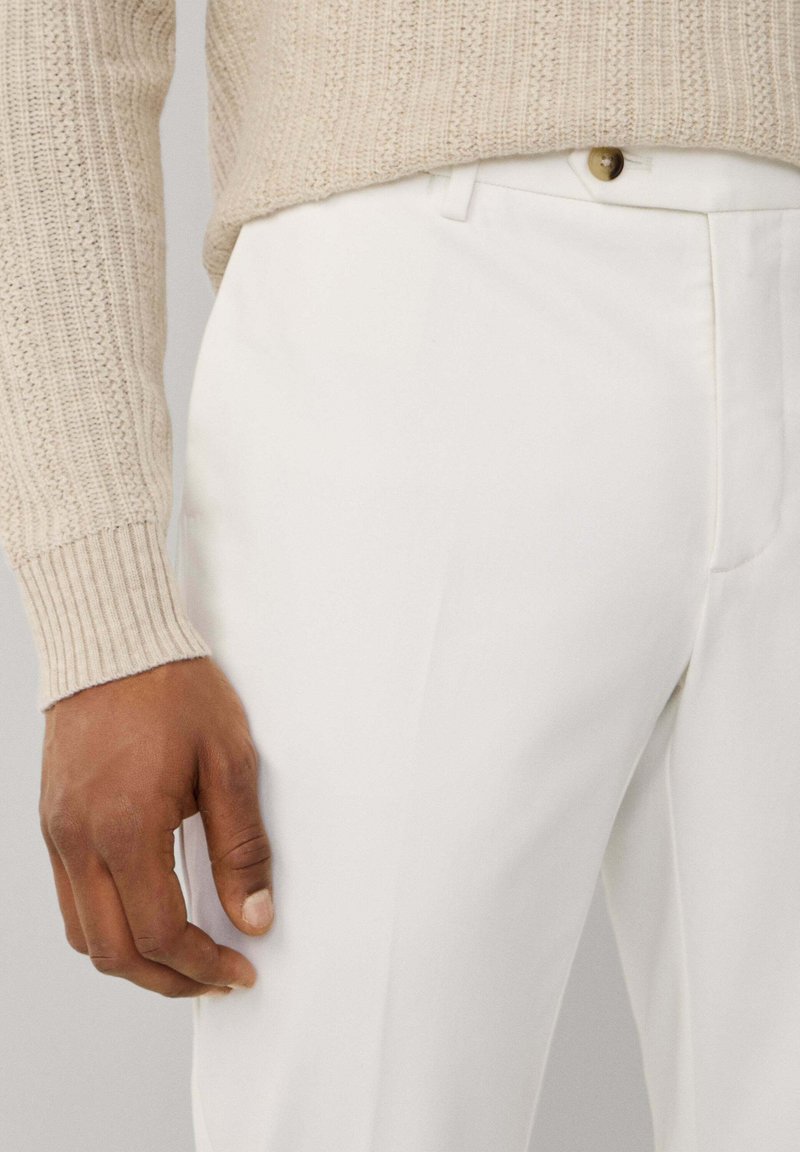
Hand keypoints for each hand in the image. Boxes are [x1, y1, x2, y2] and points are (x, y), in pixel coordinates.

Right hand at [39, 657, 273, 997]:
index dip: (204, 965)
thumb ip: (242, 846)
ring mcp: (58, 832)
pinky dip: (107, 922)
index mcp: (127, 828)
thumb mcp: (229, 762)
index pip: (160, 934)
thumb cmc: (173, 689)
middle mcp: (80, 840)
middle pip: (114, 952)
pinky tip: (145, 910)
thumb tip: (254, 916)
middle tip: (214, 979)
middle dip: (169, 980)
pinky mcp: (52, 820)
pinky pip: (70, 897)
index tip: (239, 970)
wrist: (114, 639)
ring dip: (133, 957)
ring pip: (84, 933)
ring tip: (183, 954)